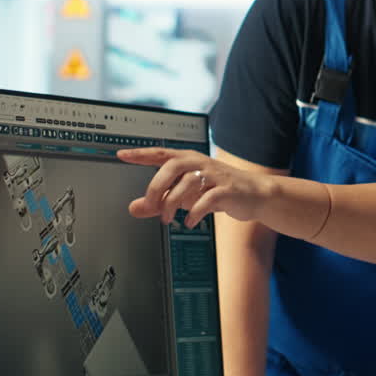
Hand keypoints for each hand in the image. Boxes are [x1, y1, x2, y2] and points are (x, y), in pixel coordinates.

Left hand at [117, 147, 271, 227]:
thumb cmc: (217, 191)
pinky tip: (190, 222)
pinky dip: (194, 213)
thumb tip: (133, 208)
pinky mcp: (227, 189)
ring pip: (187, 183)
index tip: (121, 154)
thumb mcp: (185, 196)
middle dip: (157, 187)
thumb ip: (159, 201)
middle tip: (150, 205)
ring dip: (173, 203)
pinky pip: (207, 199)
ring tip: (168, 218)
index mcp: (188, 160)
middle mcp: (200, 163)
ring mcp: (215, 175)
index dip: (141, 154)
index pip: (160, 154)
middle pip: (172, 166)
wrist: (254, 194)